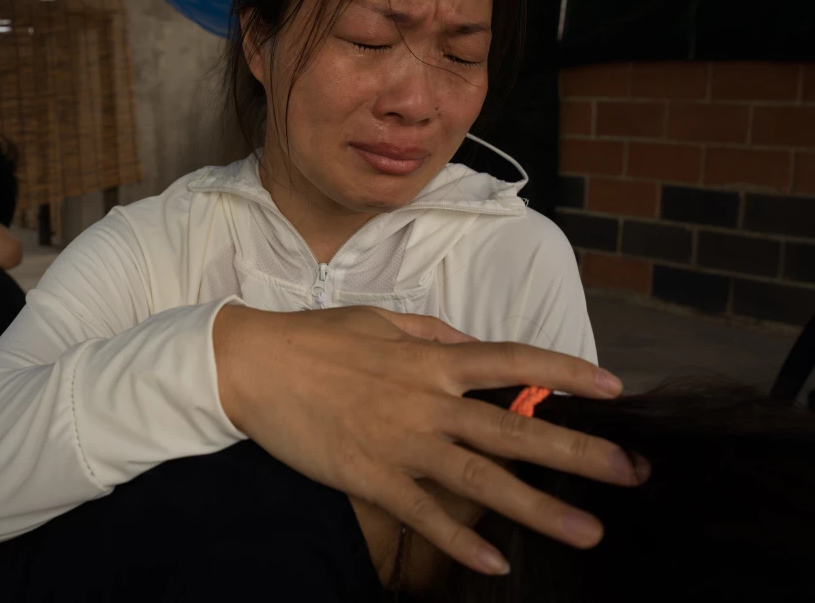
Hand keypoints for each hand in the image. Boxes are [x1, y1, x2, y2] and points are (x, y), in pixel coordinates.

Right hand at [212, 305, 645, 575]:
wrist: (255, 366)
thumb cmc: (317, 338)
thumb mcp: (381, 320)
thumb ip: (433, 332)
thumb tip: (473, 344)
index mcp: (432, 358)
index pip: (512, 360)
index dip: (565, 371)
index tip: (614, 387)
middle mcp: (428, 401)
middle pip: (513, 428)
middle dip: (576, 450)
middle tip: (629, 471)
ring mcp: (402, 443)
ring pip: (481, 479)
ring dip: (537, 507)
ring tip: (586, 530)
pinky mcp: (371, 477)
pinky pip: (424, 514)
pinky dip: (460, 541)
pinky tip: (495, 563)